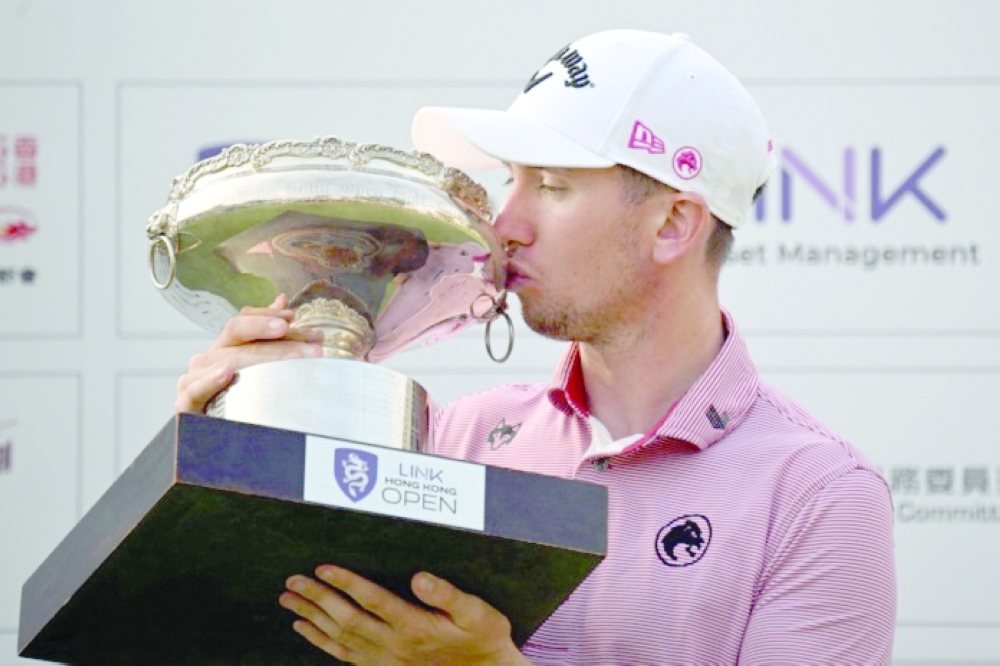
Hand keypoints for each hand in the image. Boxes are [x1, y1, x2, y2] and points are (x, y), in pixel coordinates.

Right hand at [174, 293, 324, 413]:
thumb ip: (269, 336)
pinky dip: (211, 380)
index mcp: (225, 347)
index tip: (294, 317)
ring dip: (263, 359)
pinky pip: (196, 389)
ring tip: (294, 360)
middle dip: (281, 340)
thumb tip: (282, 298)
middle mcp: (209, 358)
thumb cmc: (242, 405)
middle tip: (312, 347)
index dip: (268, 316)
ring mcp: (194, 379)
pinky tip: (228, 373)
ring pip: (228, 360)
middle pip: (240, 335)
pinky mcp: (186, 404)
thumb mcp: (260, 368)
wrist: (216, 445)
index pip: (244, 320)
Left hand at [279, 565, 526, 664]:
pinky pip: (343, 655)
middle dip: (316, 597)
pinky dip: (320, 641)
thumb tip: (420, 577)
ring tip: (288, 600)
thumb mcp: (478, 613)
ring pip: (339, 637)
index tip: (323, 567)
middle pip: (346, 618)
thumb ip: (448, 595)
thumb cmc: (483, 638)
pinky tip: (304, 628)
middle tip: (292, 580)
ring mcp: (385, 658)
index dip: (345, 582)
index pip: (371, 599)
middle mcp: (394, 644)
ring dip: (311, 616)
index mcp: (414, 626)